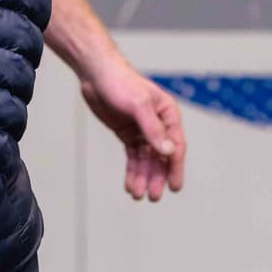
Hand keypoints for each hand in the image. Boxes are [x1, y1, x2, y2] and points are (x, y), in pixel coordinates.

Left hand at [77, 56, 187, 199]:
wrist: (96, 74)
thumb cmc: (120, 82)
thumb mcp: (138, 104)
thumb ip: (153, 128)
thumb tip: (169, 151)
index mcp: (168, 114)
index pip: (176, 145)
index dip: (175, 167)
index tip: (173, 187)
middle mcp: (158, 124)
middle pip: (161, 156)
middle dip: (157, 177)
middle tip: (154, 197)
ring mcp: (142, 130)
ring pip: (146, 159)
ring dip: (144, 177)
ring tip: (138, 195)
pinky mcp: (128, 133)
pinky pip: (133, 156)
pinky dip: (132, 171)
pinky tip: (130, 185)